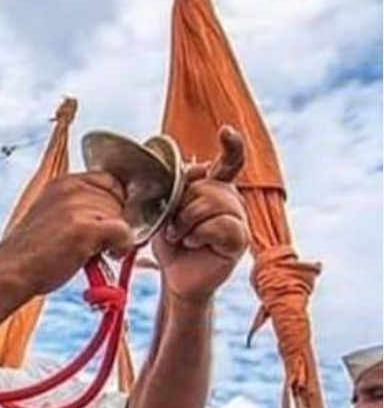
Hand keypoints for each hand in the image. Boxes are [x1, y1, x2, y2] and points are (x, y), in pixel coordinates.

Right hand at [0, 172, 134, 297]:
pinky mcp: (86, 228)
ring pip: (123, 217)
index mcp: (63, 182)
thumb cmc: (31, 253)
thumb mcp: (52, 215)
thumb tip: (112, 217)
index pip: (109, 181)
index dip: (114, 204)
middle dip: (115, 221)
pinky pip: (124, 233)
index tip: (105, 223)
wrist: (12, 271)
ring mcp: (78, 207)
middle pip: (119, 199)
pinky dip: (121, 248)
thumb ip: (79, 208)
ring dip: (116, 237)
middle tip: (97, 243)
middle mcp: (71, 188)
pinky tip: (106, 255)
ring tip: (94, 250)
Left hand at [153, 127, 248, 303]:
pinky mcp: (240, 239)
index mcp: (214, 186)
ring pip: (215, 202)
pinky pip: (221, 225)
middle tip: (173, 225)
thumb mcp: (165, 210)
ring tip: (181, 235)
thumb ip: (177, 187)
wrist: (175, 276)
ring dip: (188, 220)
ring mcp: (239, 218)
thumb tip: (195, 168)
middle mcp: (231, 198)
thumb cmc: (171, 242)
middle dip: (183, 205)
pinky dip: (200, 233)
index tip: (225, 132)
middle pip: (209, 184)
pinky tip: (193, 242)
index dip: (231, 144)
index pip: (229, 160)